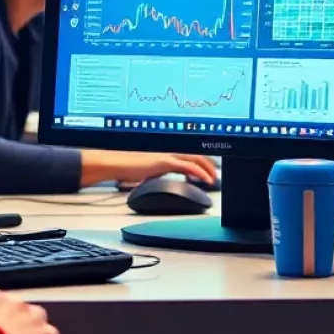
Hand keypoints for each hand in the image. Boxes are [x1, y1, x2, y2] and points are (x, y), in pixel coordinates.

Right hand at [81, 149, 217, 187]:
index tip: (211, 171)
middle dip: (210, 165)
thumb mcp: (149, 171)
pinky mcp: (165, 162)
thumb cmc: (128, 167)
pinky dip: (199, 173)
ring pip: (196, 158)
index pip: (191, 155)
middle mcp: (170, 151)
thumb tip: (167, 182)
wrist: (116, 163)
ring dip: (208, 169)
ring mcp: (168, 155)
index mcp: (167, 153)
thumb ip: (160, 173)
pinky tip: (205, 180)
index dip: (203, 162)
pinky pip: (187, 166)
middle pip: (197, 154)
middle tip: (216, 176)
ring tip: (213, 179)